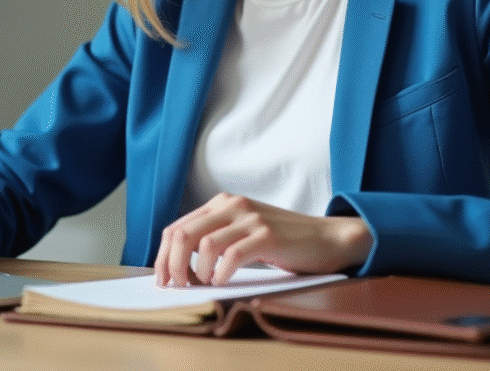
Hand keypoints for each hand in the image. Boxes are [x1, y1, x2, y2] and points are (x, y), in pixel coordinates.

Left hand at [154, 192, 371, 286]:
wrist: (327, 238)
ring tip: (204, 284)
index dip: (162, 256)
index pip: (177, 227)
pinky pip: (231, 255)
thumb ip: (216, 237)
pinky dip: (220, 272)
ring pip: (203, 244)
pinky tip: (222, 282)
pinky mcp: (267, 235)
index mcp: (222, 203)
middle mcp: (232, 205)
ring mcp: (250, 219)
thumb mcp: (243, 231)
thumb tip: (179, 267)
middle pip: (183, 234)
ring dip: (197, 270)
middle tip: (177, 287)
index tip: (162, 279)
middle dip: (171, 265)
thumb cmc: (283, 241)